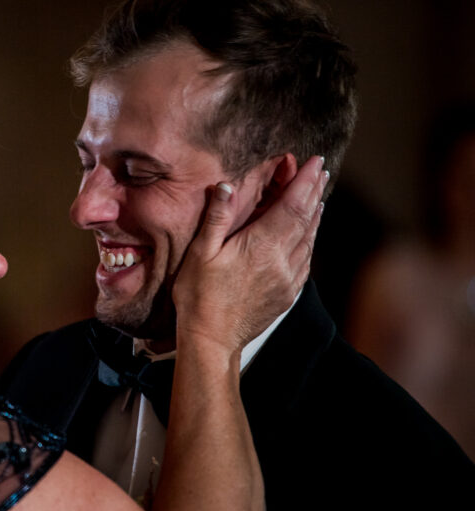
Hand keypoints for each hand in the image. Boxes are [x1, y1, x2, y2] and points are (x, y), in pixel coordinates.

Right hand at [173, 154, 327, 354]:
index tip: (314, 162)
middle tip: (319, 171)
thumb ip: (216, 218)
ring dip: (315, 214)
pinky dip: (310, 240)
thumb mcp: (200, 254)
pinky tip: (308, 234)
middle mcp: (282, 261)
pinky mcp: (288, 294)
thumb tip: (226, 186)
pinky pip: (306, 260)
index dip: (304, 181)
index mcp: (262, 246)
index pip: (292, 205)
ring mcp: (288, 279)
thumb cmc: (199, 297)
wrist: (212, 340)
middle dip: (313, 191)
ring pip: (310, 239)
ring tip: (317, 196)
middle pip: (306, 218)